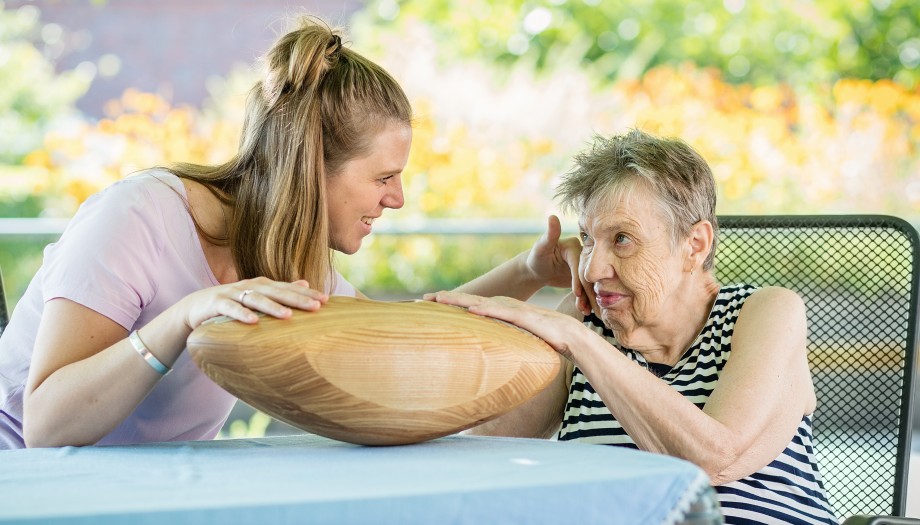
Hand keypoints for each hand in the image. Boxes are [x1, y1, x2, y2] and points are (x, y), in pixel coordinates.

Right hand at [178, 277, 327, 329]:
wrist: (194, 307)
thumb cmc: (232, 303)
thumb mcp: (257, 296)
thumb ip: (280, 290)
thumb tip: (304, 283)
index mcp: (262, 285)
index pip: (288, 288)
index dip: (306, 294)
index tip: (326, 300)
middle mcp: (250, 286)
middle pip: (277, 292)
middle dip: (297, 299)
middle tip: (316, 306)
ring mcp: (233, 293)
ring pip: (256, 299)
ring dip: (272, 307)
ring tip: (288, 316)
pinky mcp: (216, 304)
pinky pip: (230, 309)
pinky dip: (242, 314)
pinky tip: (253, 322)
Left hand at [426, 290, 583, 359]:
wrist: (573, 338)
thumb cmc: (546, 342)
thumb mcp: (517, 344)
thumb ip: (503, 346)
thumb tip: (487, 361)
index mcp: (502, 312)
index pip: (471, 306)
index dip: (451, 304)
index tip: (430, 305)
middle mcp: (505, 307)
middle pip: (470, 300)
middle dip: (447, 298)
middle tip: (423, 298)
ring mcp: (514, 311)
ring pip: (481, 303)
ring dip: (460, 300)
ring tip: (439, 299)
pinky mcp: (525, 318)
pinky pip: (502, 313)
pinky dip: (487, 310)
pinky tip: (472, 310)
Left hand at [526, 215, 591, 314]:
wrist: (536, 269)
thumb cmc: (536, 256)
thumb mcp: (541, 247)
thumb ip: (549, 234)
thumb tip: (552, 217)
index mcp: (575, 246)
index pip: (578, 263)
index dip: (578, 278)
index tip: (576, 292)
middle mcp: (583, 255)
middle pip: (587, 274)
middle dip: (585, 291)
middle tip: (584, 305)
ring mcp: (584, 267)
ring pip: (588, 283)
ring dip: (587, 298)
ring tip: (584, 310)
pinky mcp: (583, 276)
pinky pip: (586, 289)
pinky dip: (585, 299)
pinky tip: (584, 310)